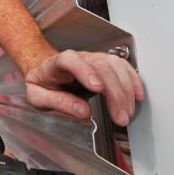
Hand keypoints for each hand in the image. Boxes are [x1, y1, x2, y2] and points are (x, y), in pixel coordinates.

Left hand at [24, 49, 143, 125]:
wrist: (43, 74)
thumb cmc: (41, 84)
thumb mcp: (37, 97)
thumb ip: (57, 102)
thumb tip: (82, 110)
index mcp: (55, 64)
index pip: (70, 60)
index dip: (85, 71)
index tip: (97, 88)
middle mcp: (76, 57)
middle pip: (99, 66)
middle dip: (114, 92)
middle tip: (119, 116)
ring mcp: (91, 59)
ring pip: (113, 66)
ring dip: (125, 90)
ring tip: (126, 112)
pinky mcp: (103, 64)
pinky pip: (122, 66)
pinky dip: (132, 80)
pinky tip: (135, 96)